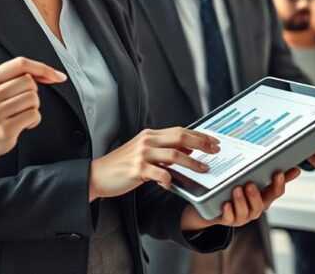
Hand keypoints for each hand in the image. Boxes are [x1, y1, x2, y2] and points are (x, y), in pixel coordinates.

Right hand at [0, 57, 65, 188]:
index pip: (20, 64)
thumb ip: (15, 77)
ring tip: (21, 114)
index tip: (56, 76)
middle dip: (33, 92)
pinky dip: (34, 120)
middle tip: (21, 103)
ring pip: (33, 98)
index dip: (42, 68)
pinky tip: (23, 123)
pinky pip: (34, 115)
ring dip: (34, 107)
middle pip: (29, 82)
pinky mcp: (5, 128)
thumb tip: (50, 73)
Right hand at [89, 127, 220, 201]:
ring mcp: (142, 154)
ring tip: (204, 169)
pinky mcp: (136, 169)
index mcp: (151, 135)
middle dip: (201, 143)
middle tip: (216, 150)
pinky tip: (172, 185)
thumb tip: (189, 149)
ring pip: (174, 154)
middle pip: (181, 137)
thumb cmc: (123, 165)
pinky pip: (159, 173)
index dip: (199, 135)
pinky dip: (168, 179)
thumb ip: (165, 149)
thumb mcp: (145, 152)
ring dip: (192, 162)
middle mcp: (147, 141)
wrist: (98, 175)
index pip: (181, 130)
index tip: (214, 141)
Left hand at [180, 168, 299, 230]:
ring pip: (244, 213)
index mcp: (263, 199)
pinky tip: (226, 204)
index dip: (279, 184)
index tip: (278, 173)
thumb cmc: (240, 193)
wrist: (215, 208)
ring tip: (236, 189)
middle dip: (255, 196)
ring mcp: (240, 217)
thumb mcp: (256, 183)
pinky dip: (228, 211)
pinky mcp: (226, 220)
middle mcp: (254, 210)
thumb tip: (296, 169)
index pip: (276, 193)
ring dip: (240, 201)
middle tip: (250, 184)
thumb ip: (273, 177)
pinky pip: (228, 219)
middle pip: (260, 206)